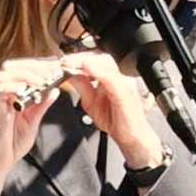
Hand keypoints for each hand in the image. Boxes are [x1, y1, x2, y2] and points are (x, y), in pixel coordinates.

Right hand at [0, 57, 63, 195]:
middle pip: (14, 67)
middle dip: (34, 66)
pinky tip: (25, 88)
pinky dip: (13, 86)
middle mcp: (3, 94)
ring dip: (25, 74)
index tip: (55, 65)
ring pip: (6, 74)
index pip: (23, 70)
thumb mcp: (33, 121)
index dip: (39, 64)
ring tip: (41, 81)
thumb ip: (42, 105)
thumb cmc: (12, 144)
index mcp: (13, 94)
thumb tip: (55, 89)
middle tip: (50, 72)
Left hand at [61, 52, 166, 171]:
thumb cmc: (116, 121)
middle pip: (101, 58)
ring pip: (106, 64)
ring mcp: (124, 83)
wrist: (131, 137)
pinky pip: (111, 78)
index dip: (79, 58)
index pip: (96, 61)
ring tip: (71, 63)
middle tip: (65, 61)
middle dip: (80, 57)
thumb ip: (83, 88)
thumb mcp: (91, 104)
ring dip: (86, 62)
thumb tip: (71, 75)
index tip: (64, 61)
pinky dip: (98, 72)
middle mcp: (120, 78)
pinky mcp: (125, 92)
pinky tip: (86, 68)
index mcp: (112, 79)